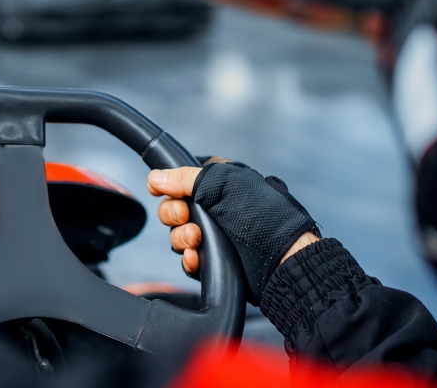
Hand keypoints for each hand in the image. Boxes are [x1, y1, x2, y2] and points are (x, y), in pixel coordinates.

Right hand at [148, 159, 318, 303]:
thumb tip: (155, 178)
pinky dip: (188, 258)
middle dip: (173, 214)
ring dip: (181, 238)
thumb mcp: (222, 183)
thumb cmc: (262, 215)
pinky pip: (187, 258)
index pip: (179, 179)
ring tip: (197, 241)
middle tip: (185, 217)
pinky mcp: (213, 258)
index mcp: (216, 181)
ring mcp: (213, 233)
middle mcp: (213, 206)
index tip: (161, 190)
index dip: (166, 186)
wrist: (281, 259)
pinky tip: (196, 257)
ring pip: (177, 235)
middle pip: (172, 208)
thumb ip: (184, 178)